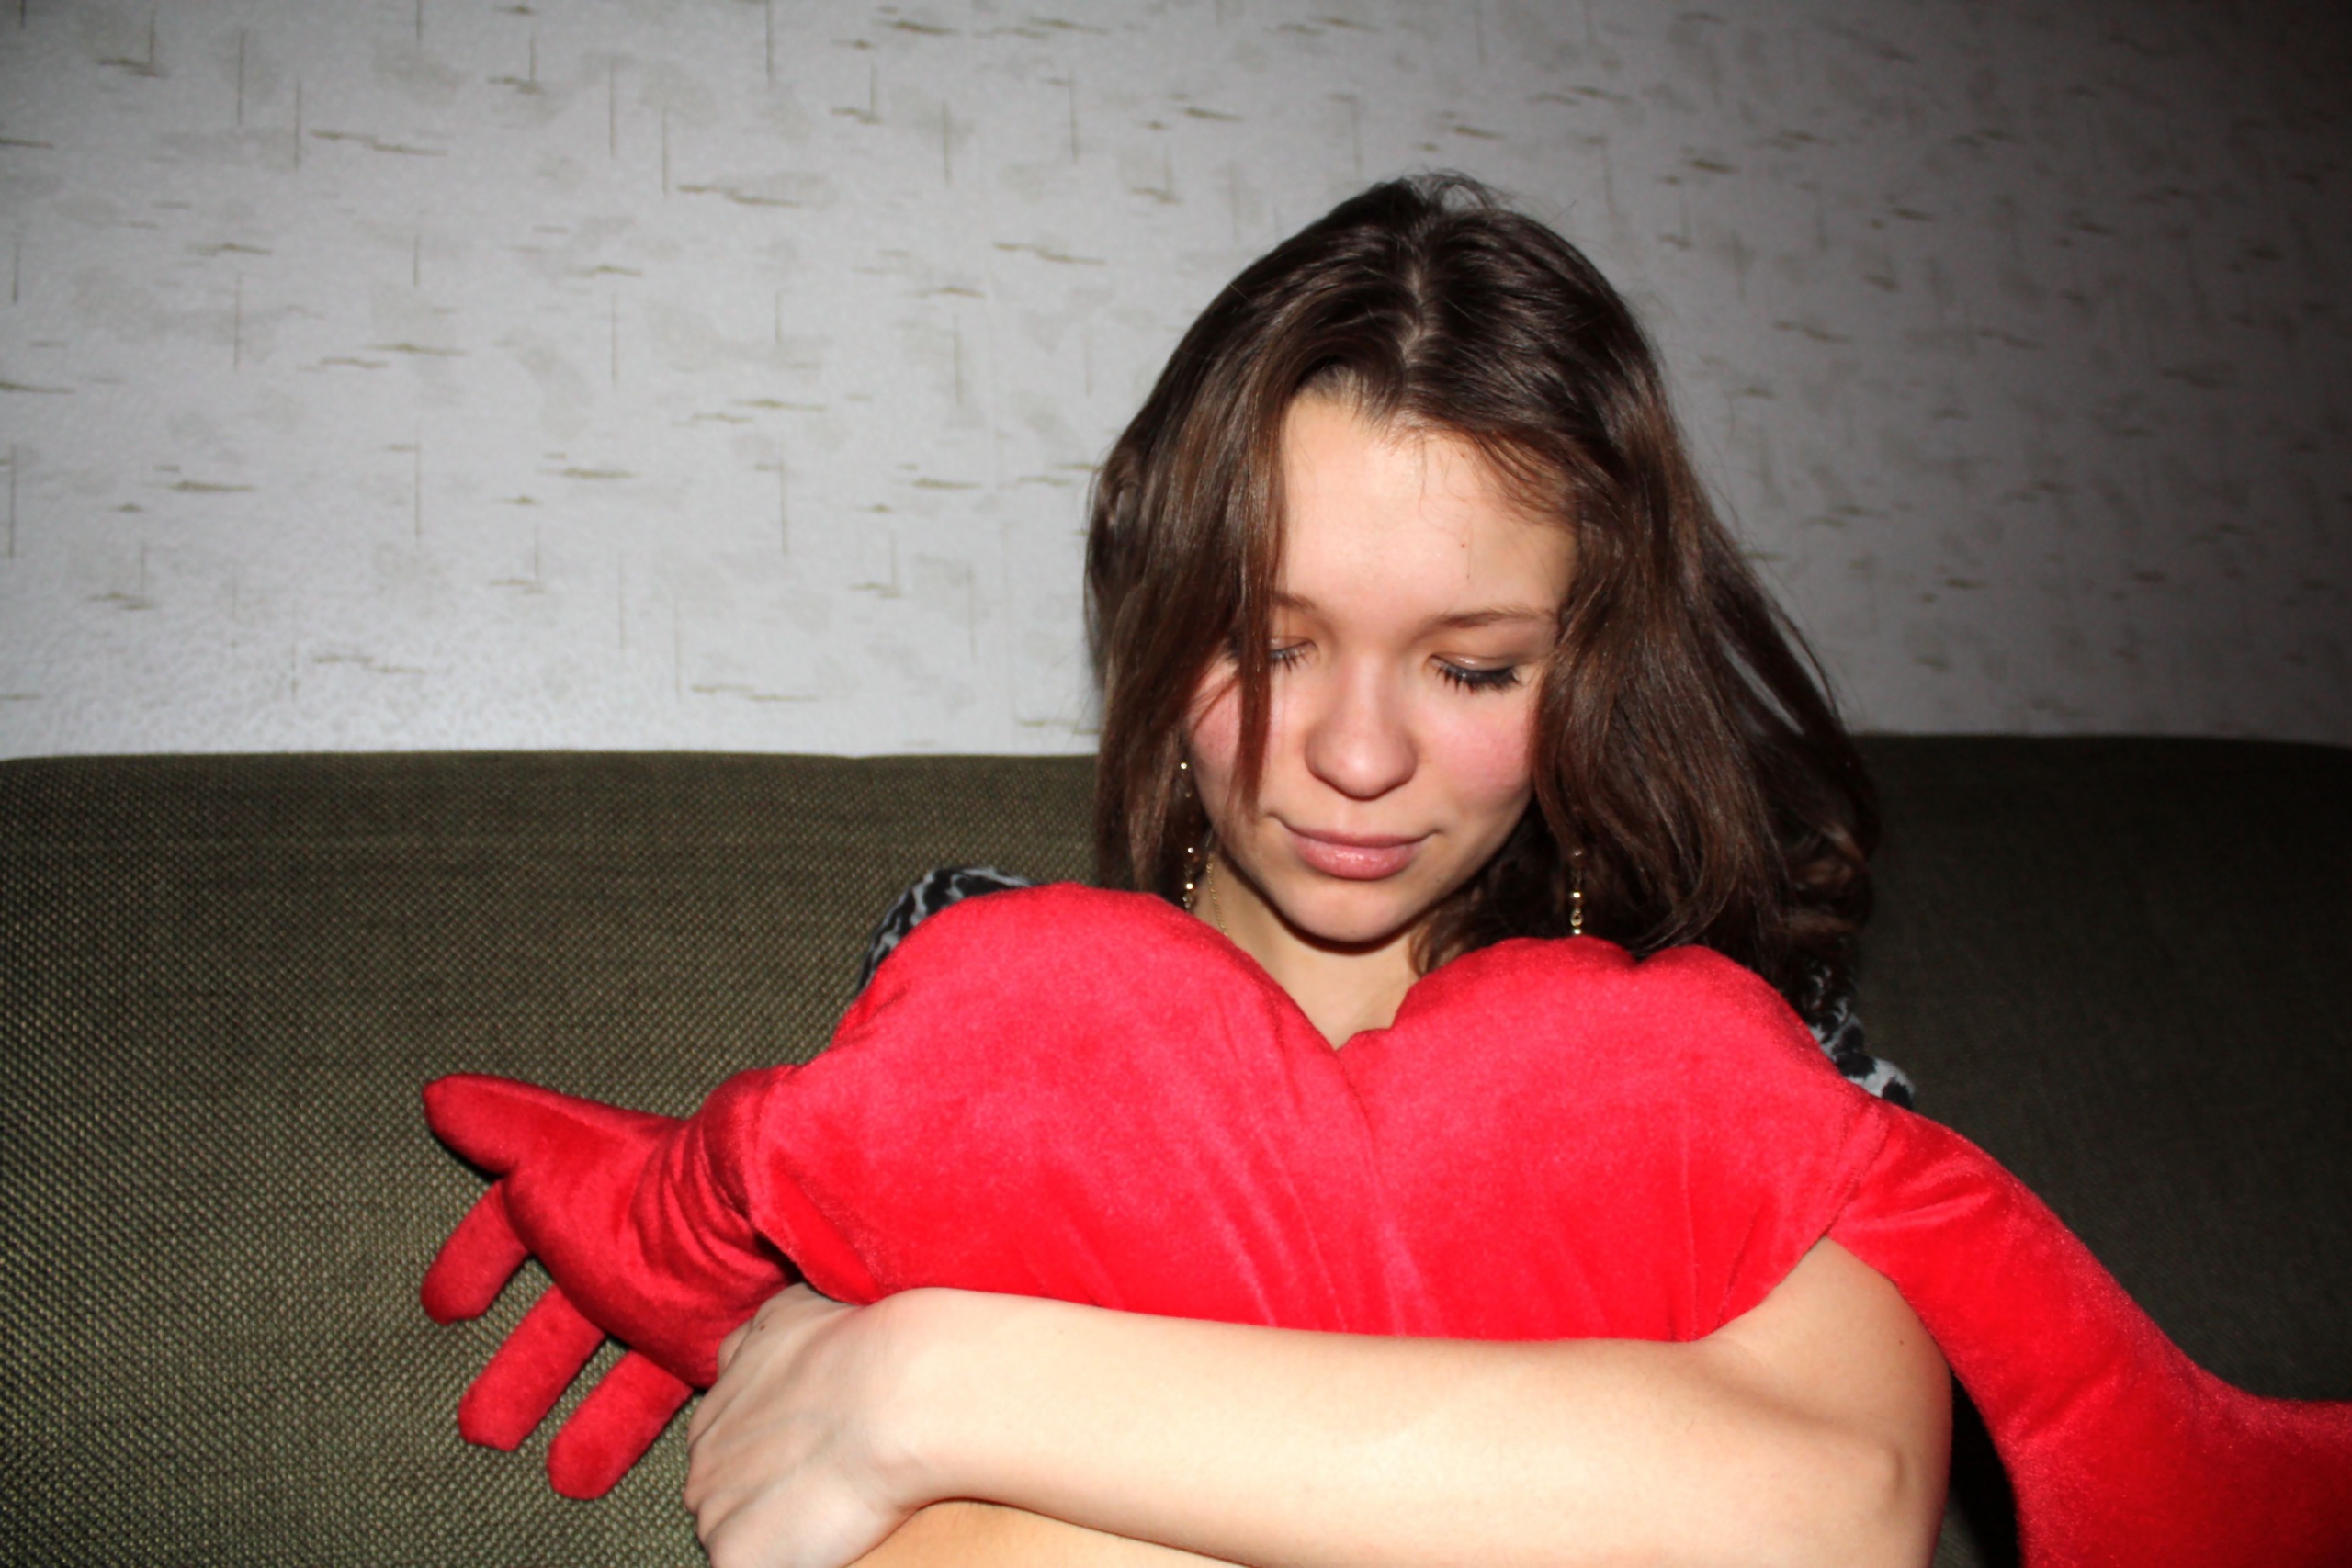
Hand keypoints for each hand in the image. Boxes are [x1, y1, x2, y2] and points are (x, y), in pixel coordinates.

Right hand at [420, 1073, 794, 1496]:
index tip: (443, 1307)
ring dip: (582, 1419)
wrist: (756, 1223)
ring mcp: (674, 1303)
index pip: (520, 1223)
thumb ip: (501, 1127)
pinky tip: (601, 1468)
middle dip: (524, 1369)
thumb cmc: (647, 1190)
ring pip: (620, 1370)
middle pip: (567, 1318)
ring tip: (556, 1476)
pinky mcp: (712, 1345)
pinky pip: (667, 1397)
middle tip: (482, 1426)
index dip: (479, 1258)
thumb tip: (438, 1095)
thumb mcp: (557, 1152)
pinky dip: (631, 1434)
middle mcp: (630, 1254)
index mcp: (588, 1199)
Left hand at [685, 1286, 933, 1567]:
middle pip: (721, 1489)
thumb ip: (757, 1338)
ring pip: (731, 1530)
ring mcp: (712, 1506)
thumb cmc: (859, 1347)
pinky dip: (782, 1555)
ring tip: (823, 1506)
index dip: (769, 1452)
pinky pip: (747, 1564)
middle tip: (819, 1480)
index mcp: (715, 1405)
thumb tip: (749, 1346)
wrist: (896, 1395)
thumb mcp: (792, 1312)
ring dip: (768, 1524)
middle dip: (761, 1488)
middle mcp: (701, 1454)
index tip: (809, 1450)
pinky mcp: (735, 1553)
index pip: (726, 1444)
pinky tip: (819, 1532)